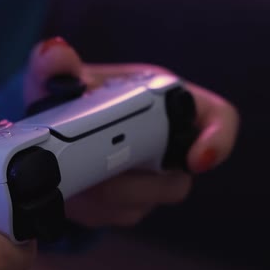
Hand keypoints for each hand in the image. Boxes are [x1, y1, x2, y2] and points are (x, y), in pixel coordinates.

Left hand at [23, 37, 238, 226]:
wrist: (52, 131)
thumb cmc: (69, 97)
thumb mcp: (57, 77)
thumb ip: (55, 63)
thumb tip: (56, 54)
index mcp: (165, 100)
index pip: (217, 119)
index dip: (217, 141)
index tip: (196, 160)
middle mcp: (166, 142)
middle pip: (176, 180)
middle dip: (132, 182)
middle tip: (95, 172)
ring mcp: (149, 179)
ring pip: (142, 203)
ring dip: (105, 195)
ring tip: (73, 175)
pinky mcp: (127, 203)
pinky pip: (117, 216)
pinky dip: (91, 208)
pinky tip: (70, 190)